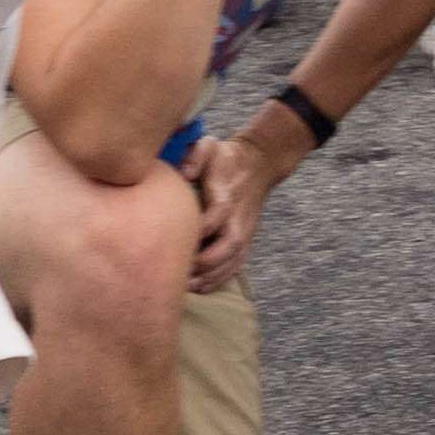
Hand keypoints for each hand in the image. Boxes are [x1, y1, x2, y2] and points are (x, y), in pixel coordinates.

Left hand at [188, 131, 274, 293]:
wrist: (259, 164)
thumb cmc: (226, 158)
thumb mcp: (211, 146)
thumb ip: (196, 155)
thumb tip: (184, 173)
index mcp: (228, 194)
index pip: (217, 214)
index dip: (199, 229)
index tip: (175, 239)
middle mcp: (239, 217)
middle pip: (228, 245)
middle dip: (204, 263)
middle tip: (176, 273)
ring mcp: (245, 231)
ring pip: (233, 261)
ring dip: (210, 277)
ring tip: (185, 287)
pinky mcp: (245, 240)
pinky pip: (236, 265)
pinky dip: (220, 280)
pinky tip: (200, 288)